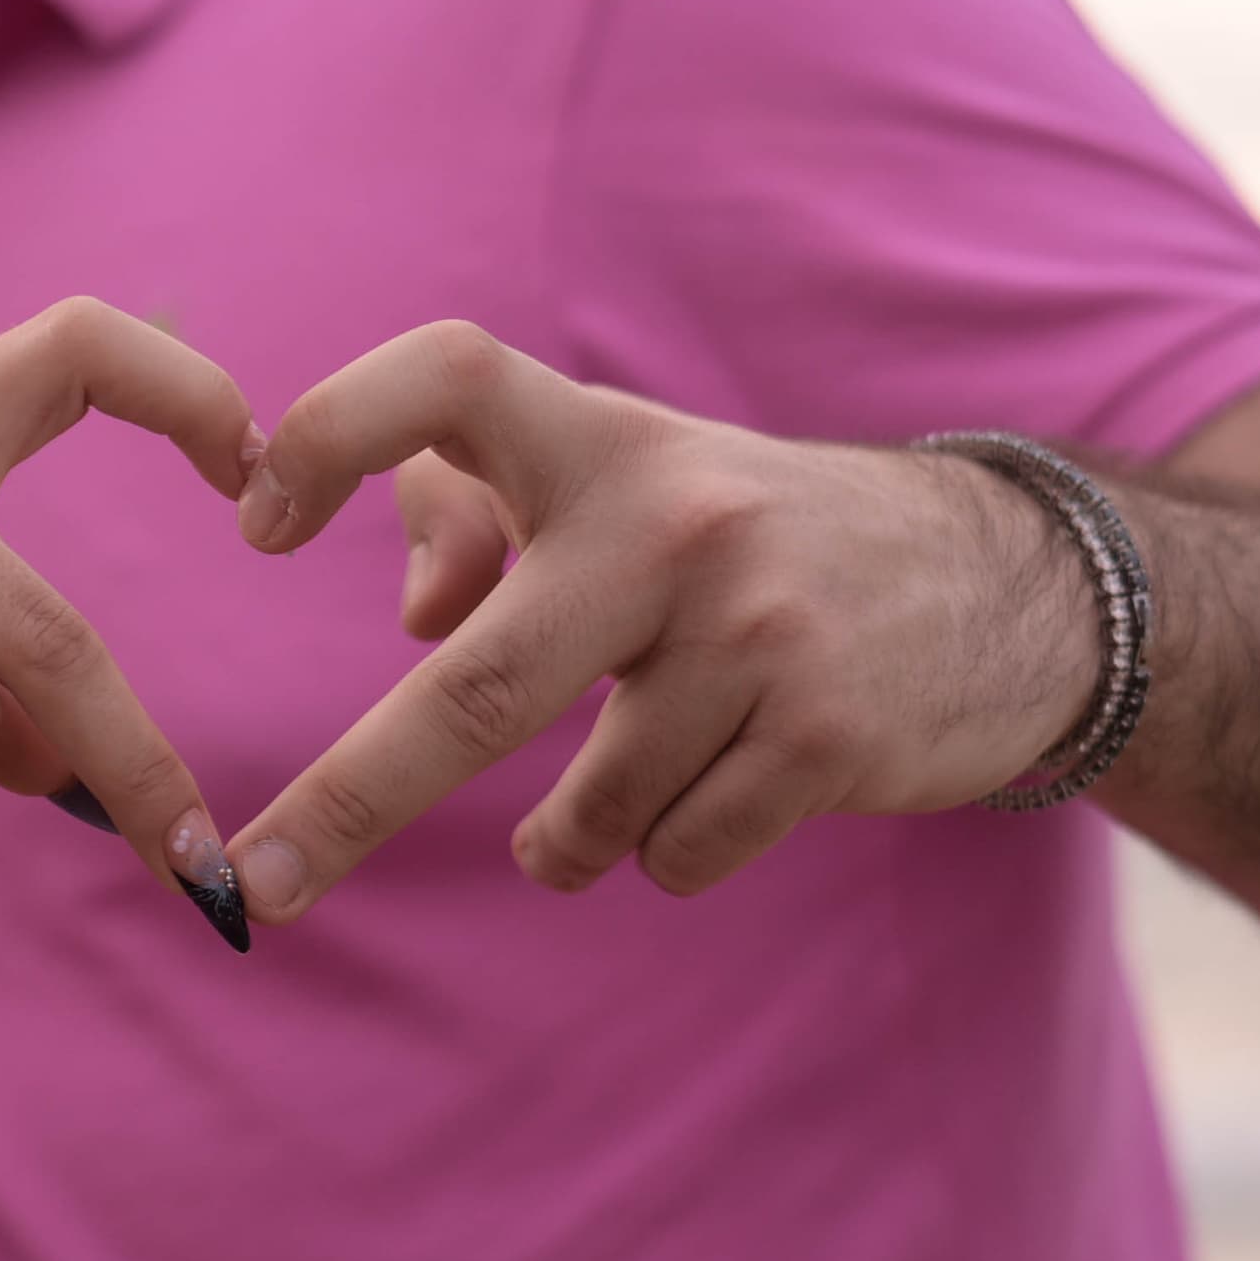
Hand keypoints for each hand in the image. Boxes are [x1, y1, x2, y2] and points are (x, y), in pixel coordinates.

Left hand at [226, 322, 1097, 917]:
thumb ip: (479, 517)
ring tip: (626, 776)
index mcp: (603, 441)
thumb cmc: (737, 542)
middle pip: (477, 685)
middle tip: (255, 883)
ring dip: (570, 834)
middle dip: (347, 801)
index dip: (335, 429)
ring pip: (584, 808)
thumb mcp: (622, 489)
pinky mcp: (828, 736)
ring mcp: (760, 631)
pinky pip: (672, 852)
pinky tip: (723, 782)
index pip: (448, 377)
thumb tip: (415, 618)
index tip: (255, 518)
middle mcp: (676, 521)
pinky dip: (662, 850)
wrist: (1004, 588)